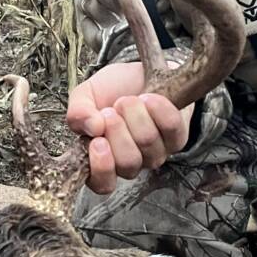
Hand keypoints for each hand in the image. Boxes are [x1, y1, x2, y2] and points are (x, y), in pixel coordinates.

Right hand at [66, 62, 193, 194]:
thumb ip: (78, 112)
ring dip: (135, 114)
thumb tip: (91, 128)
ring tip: (128, 100)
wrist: (138, 72)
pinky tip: (149, 98)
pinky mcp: (177, 139)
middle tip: (112, 109)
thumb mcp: (86, 96)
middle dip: (118, 130)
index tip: (98, 142)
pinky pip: (171, 128)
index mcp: (103, 160)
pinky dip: (158, 108)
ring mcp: (155, 154)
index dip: (101, 168)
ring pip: (147, 142)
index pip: (102, 184)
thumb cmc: (110, 89)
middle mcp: (130, 163)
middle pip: (128, 163)